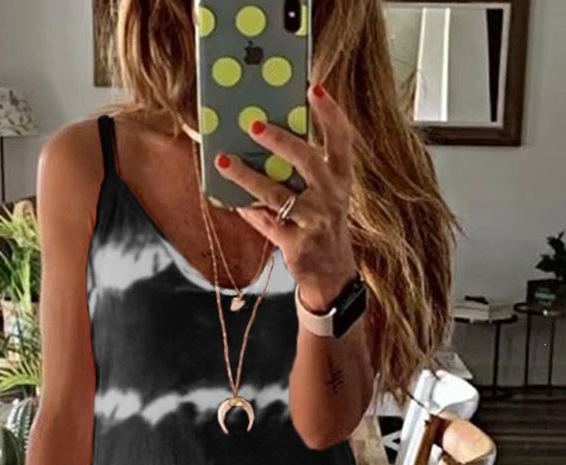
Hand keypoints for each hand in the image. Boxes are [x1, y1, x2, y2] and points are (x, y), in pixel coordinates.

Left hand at [215, 82, 357, 311]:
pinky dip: (248, 210)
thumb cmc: (322, 222)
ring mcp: (315, 222)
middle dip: (280, 141)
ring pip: (277, 195)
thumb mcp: (325, 192)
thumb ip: (305, 167)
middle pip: (307, 161)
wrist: (331, 274)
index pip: (342, 139)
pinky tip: (230, 198)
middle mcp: (332, 197)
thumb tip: (266, 132)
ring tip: (223, 161)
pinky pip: (266, 223)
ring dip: (247, 177)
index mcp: (341, 177)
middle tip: (253, 124)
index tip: (313, 88)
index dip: (330, 113)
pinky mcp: (297, 245)